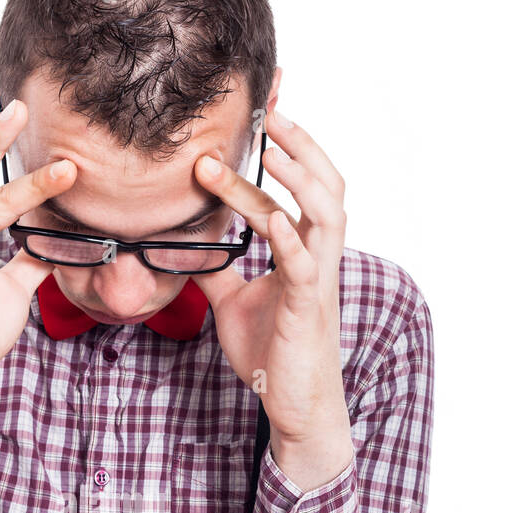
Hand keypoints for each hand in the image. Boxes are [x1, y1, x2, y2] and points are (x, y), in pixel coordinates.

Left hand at [193, 108, 353, 489]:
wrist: (294, 404)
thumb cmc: (272, 355)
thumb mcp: (233, 303)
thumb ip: (217, 271)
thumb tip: (186, 247)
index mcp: (303, 250)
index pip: (300, 186)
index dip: (289, 145)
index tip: (268, 107)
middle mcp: (318, 256)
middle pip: (326, 183)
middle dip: (302, 143)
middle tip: (271, 108)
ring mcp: (317, 280)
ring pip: (325, 213)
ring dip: (299, 176)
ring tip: (274, 145)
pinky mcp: (308, 309)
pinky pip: (305, 265)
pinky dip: (292, 238)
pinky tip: (274, 218)